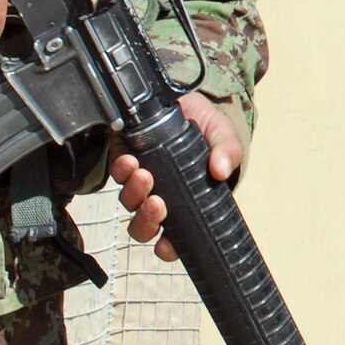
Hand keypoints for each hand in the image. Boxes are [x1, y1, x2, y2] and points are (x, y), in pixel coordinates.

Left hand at [108, 91, 242, 262]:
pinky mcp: (124, 161)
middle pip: (144, 228)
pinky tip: (131, 160)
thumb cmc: (207, 125)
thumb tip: (220, 171)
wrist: (184, 97)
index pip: (176, 237)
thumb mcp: (223, 135)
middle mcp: (161, 196)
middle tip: (158, 204)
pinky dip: (122, 171)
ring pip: (129, 204)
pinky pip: (117, 175)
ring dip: (134, 194)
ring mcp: (140, 181)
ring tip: (144, 174)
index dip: (169, 248)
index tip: (166, 245)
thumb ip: (227, 151)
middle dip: (147, 222)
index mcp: (188, 202)